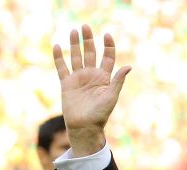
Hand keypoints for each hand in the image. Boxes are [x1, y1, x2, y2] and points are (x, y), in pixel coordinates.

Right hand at [53, 24, 130, 155]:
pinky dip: (59, 57)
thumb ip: (117, 81)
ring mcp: (79, 78)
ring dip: (74, 44)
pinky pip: (62, 68)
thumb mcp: (111, 97)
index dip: (108, 46)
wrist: (84, 127)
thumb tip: (128, 66)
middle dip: (88, 40)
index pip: (107, 57)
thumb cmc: (100, 115)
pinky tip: (57, 46)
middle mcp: (91, 75)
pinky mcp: (67, 84)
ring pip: (76, 57)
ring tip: (73, 31)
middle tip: (85, 26)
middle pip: (90, 53)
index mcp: (104, 78)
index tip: (106, 35)